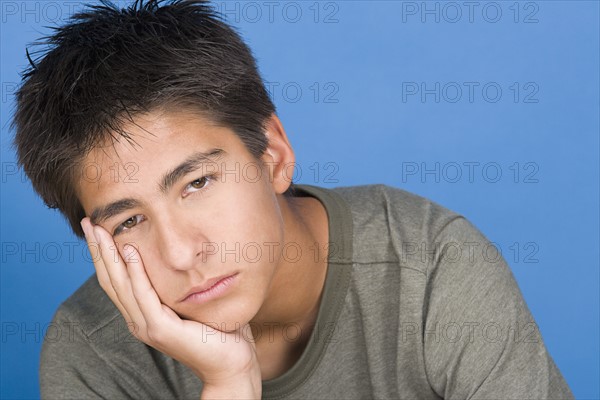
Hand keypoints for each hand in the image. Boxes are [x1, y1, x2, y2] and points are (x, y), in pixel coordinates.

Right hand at [80, 218, 261, 397]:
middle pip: (110, 280)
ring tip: (101, 230)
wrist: (231, 362)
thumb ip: (178, 283)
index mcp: (143, 314)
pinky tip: (131, 252)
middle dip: (98, 250)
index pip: (116, 280)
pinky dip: (136, 273)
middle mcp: (139, 321)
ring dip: (109, 256)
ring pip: (121, 285)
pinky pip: (144, 296)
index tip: (96, 227)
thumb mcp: (191, 301)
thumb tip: (180, 254)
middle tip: (88, 222)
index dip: (103, 254)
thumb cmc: (217, 331)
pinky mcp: (161, 330)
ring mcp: (147, 327)